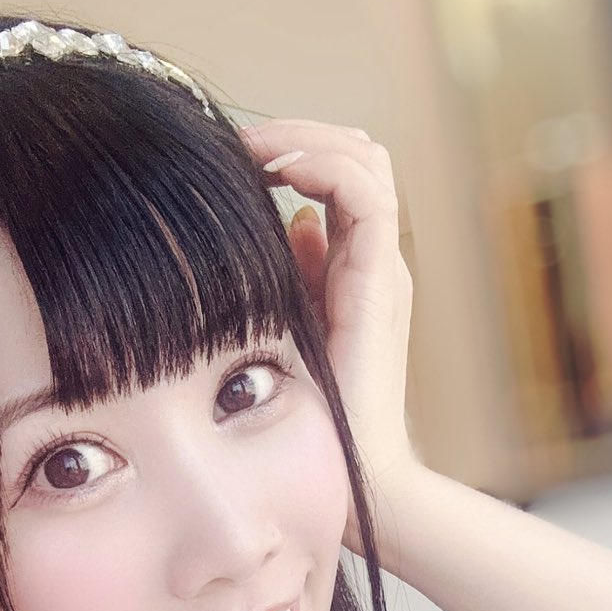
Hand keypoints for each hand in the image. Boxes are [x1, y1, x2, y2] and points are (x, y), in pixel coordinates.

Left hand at [238, 117, 423, 552]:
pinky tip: (276, 172)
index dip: (290, 148)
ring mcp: (382, 269)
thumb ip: (292, 279)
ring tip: (255, 149)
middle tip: (238, 143)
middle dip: (298, 132)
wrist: (353, 478)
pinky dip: (322, 165)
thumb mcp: (285, 334)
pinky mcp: (381, 282)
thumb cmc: (310, 424)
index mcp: (353, 270)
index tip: (229, 159)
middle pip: (356, 153)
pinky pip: (366, 193)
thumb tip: (293, 223)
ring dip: (306, 138)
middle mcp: (374, 261)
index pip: (337, 174)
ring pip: (365, 159)